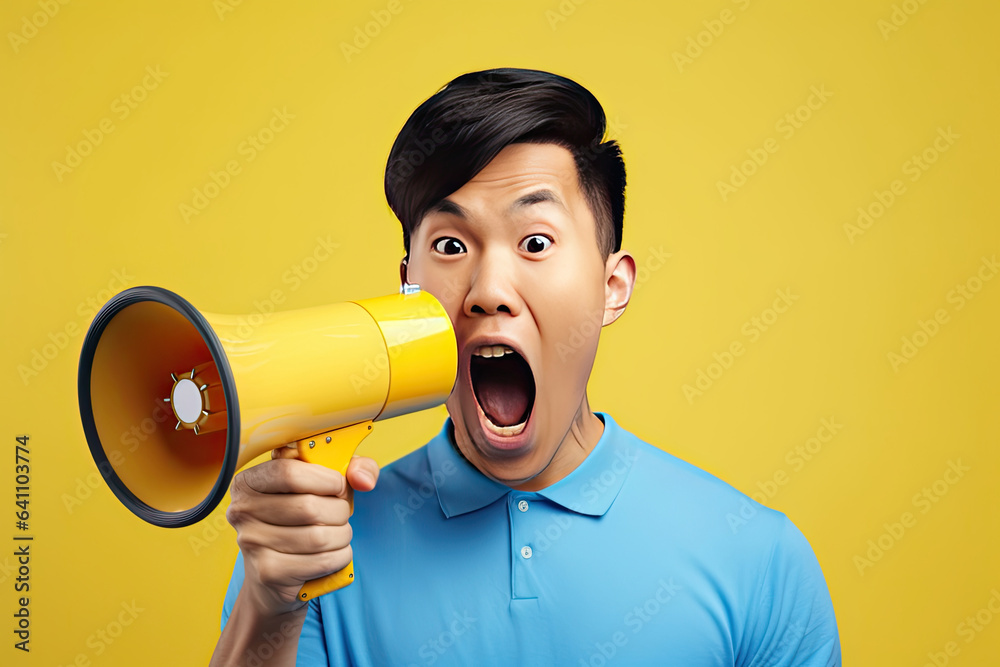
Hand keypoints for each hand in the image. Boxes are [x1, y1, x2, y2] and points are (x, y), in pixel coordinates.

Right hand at [225, 454, 379, 618]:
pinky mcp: (269, 573)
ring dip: (342, 535)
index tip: (338, 486)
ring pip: (319, 537)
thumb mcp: (323, 484)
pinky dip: (340, 556)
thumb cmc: (300, 520)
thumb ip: (351, 467)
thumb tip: (364, 479)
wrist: (275, 577)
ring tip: (339, 534)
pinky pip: (322, 561)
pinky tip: (335, 553)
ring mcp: (252, 544)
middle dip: (339, 511)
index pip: (288, 472)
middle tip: (340, 515)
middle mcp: (242, 511)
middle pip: (309, 507)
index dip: (325, 478)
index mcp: (249, 482)